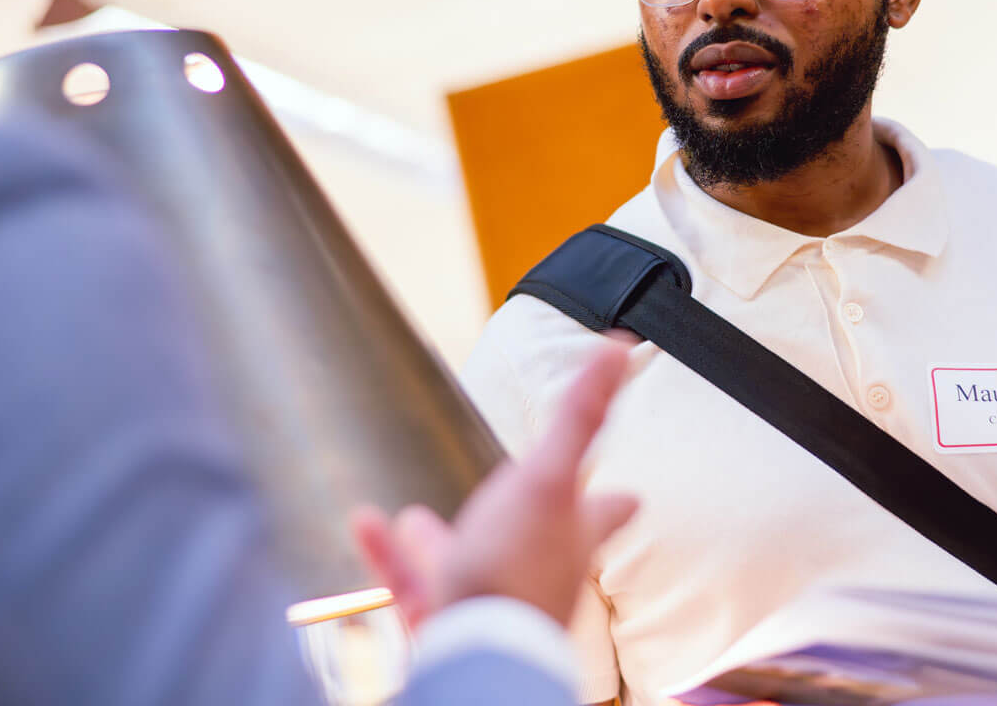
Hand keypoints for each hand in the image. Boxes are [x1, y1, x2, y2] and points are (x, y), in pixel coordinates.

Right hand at [350, 342, 638, 628]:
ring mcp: (490, 598)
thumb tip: (619, 346)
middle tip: (521, 499)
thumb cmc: (517, 567)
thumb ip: (579, 414)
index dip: (616, 499)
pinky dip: (387, 552)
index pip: (607, 510)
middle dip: (524, 518)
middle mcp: (539, 571)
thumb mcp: (549, 474)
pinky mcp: (443, 619)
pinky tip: (366, 522)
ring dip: (444, 538)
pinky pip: (412, 579)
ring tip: (417, 516)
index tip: (631, 493)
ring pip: (470, 564)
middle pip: (540, 543)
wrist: (472, 650)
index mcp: (572, 535)